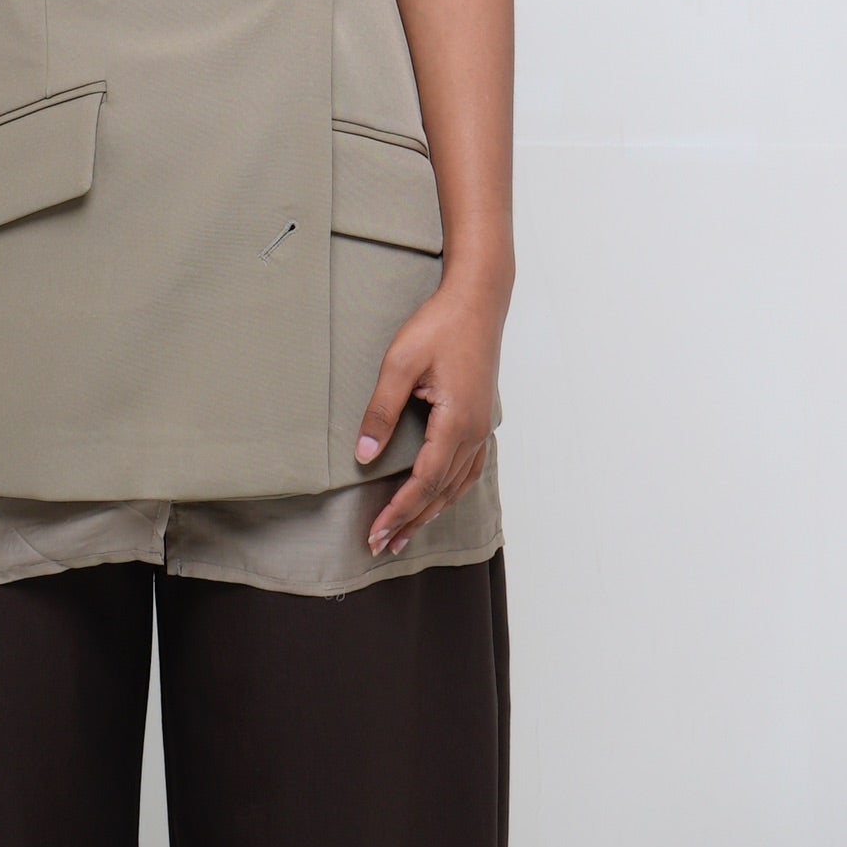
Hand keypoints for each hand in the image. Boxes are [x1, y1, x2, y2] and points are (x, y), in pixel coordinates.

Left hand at [354, 275, 502, 557]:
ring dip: (430, 511)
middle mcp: (476, 432)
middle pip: (441, 492)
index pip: (424, 482)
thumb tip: (363, 455)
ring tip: (405, 534)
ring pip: (458, 485)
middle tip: (381, 546)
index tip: (375, 534)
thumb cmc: (439, 326)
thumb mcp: (400, 363)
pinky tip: (437, 498)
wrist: (478, 300)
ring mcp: (483, 427)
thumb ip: (381, 410)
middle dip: (410, 521)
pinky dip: (450, 491)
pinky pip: (468, 469)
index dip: (399, 511)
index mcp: (457, 422)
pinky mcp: (482, 419)